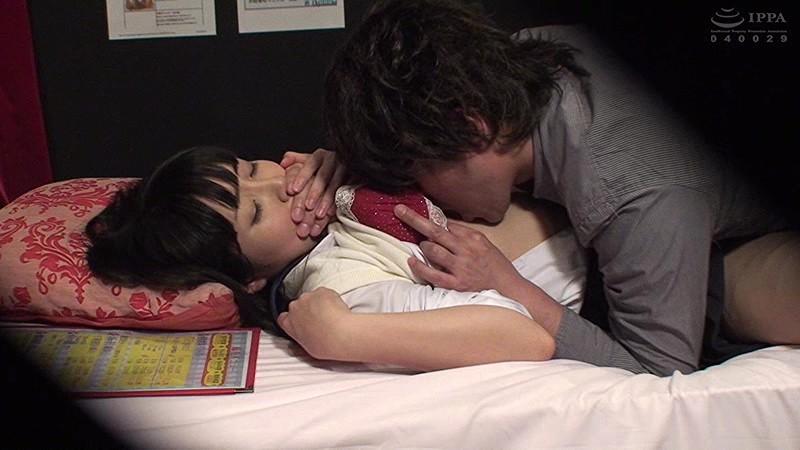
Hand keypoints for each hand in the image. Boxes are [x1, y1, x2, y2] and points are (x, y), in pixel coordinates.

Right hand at [277, 288, 352, 360]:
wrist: (342, 335)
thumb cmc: (326, 344)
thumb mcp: (306, 347)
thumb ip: (301, 336)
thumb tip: (307, 335)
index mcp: (288, 323)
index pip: (283, 317)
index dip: (293, 319)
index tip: (301, 322)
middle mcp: (295, 307)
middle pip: (298, 305)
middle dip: (306, 310)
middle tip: (319, 320)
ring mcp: (308, 297)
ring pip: (311, 298)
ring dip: (318, 303)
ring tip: (330, 316)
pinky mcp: (321, 291)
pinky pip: (324, 293)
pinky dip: (329, 298)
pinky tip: (335, 309)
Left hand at [281, 148, 345, 237]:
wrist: (347, 168)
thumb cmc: (323, 168)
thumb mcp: (309, 161)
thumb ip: (295, 160)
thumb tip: (283, 163)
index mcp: (320, 156)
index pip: (309, 165)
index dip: (300, 178)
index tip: (292, 191)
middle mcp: (333, 161)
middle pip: (322, 178)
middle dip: (313, 194)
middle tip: (306, 208)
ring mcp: (344, 170)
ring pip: (334, 186)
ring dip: (326, 201)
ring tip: (318, 215)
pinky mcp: (353, 180)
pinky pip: (344, 194)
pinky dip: (336, 205)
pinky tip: (330, 215)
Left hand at [394, 204, 525, 294]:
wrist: (510, 290)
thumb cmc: (496, 267)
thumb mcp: (485, 245)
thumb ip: (464, 236)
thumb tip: (444, 227)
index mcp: (473, 238)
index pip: (446, 223)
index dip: (428, 216)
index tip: (414, 209)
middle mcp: (466, 250)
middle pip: (435, 231)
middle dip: (415, 219)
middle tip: (400, 211)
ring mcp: (460, 268)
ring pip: (432, 250)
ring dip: (423, 246)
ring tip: (422, 247)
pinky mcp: (456, 284)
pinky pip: (433, 274)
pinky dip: (420, 267)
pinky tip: (412, 261)